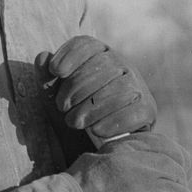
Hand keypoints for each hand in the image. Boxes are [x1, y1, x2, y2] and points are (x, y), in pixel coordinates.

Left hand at [35, 36, 156, 158]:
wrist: (98, 146)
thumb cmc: (76, 113)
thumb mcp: (56, 97)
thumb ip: (46, 79)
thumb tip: (42, 56)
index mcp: (98, 56)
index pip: (86, 45)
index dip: (70, 54)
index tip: (56, 72)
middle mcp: (122, 66)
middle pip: (103, 64)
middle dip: (77, 86)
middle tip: (63, 107)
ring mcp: (138, 86)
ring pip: (120, 87)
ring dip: (93, 106)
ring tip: (74, 122)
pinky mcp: (148, 109)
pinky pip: (135, 110)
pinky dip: (114, 121)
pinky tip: (96, 130)